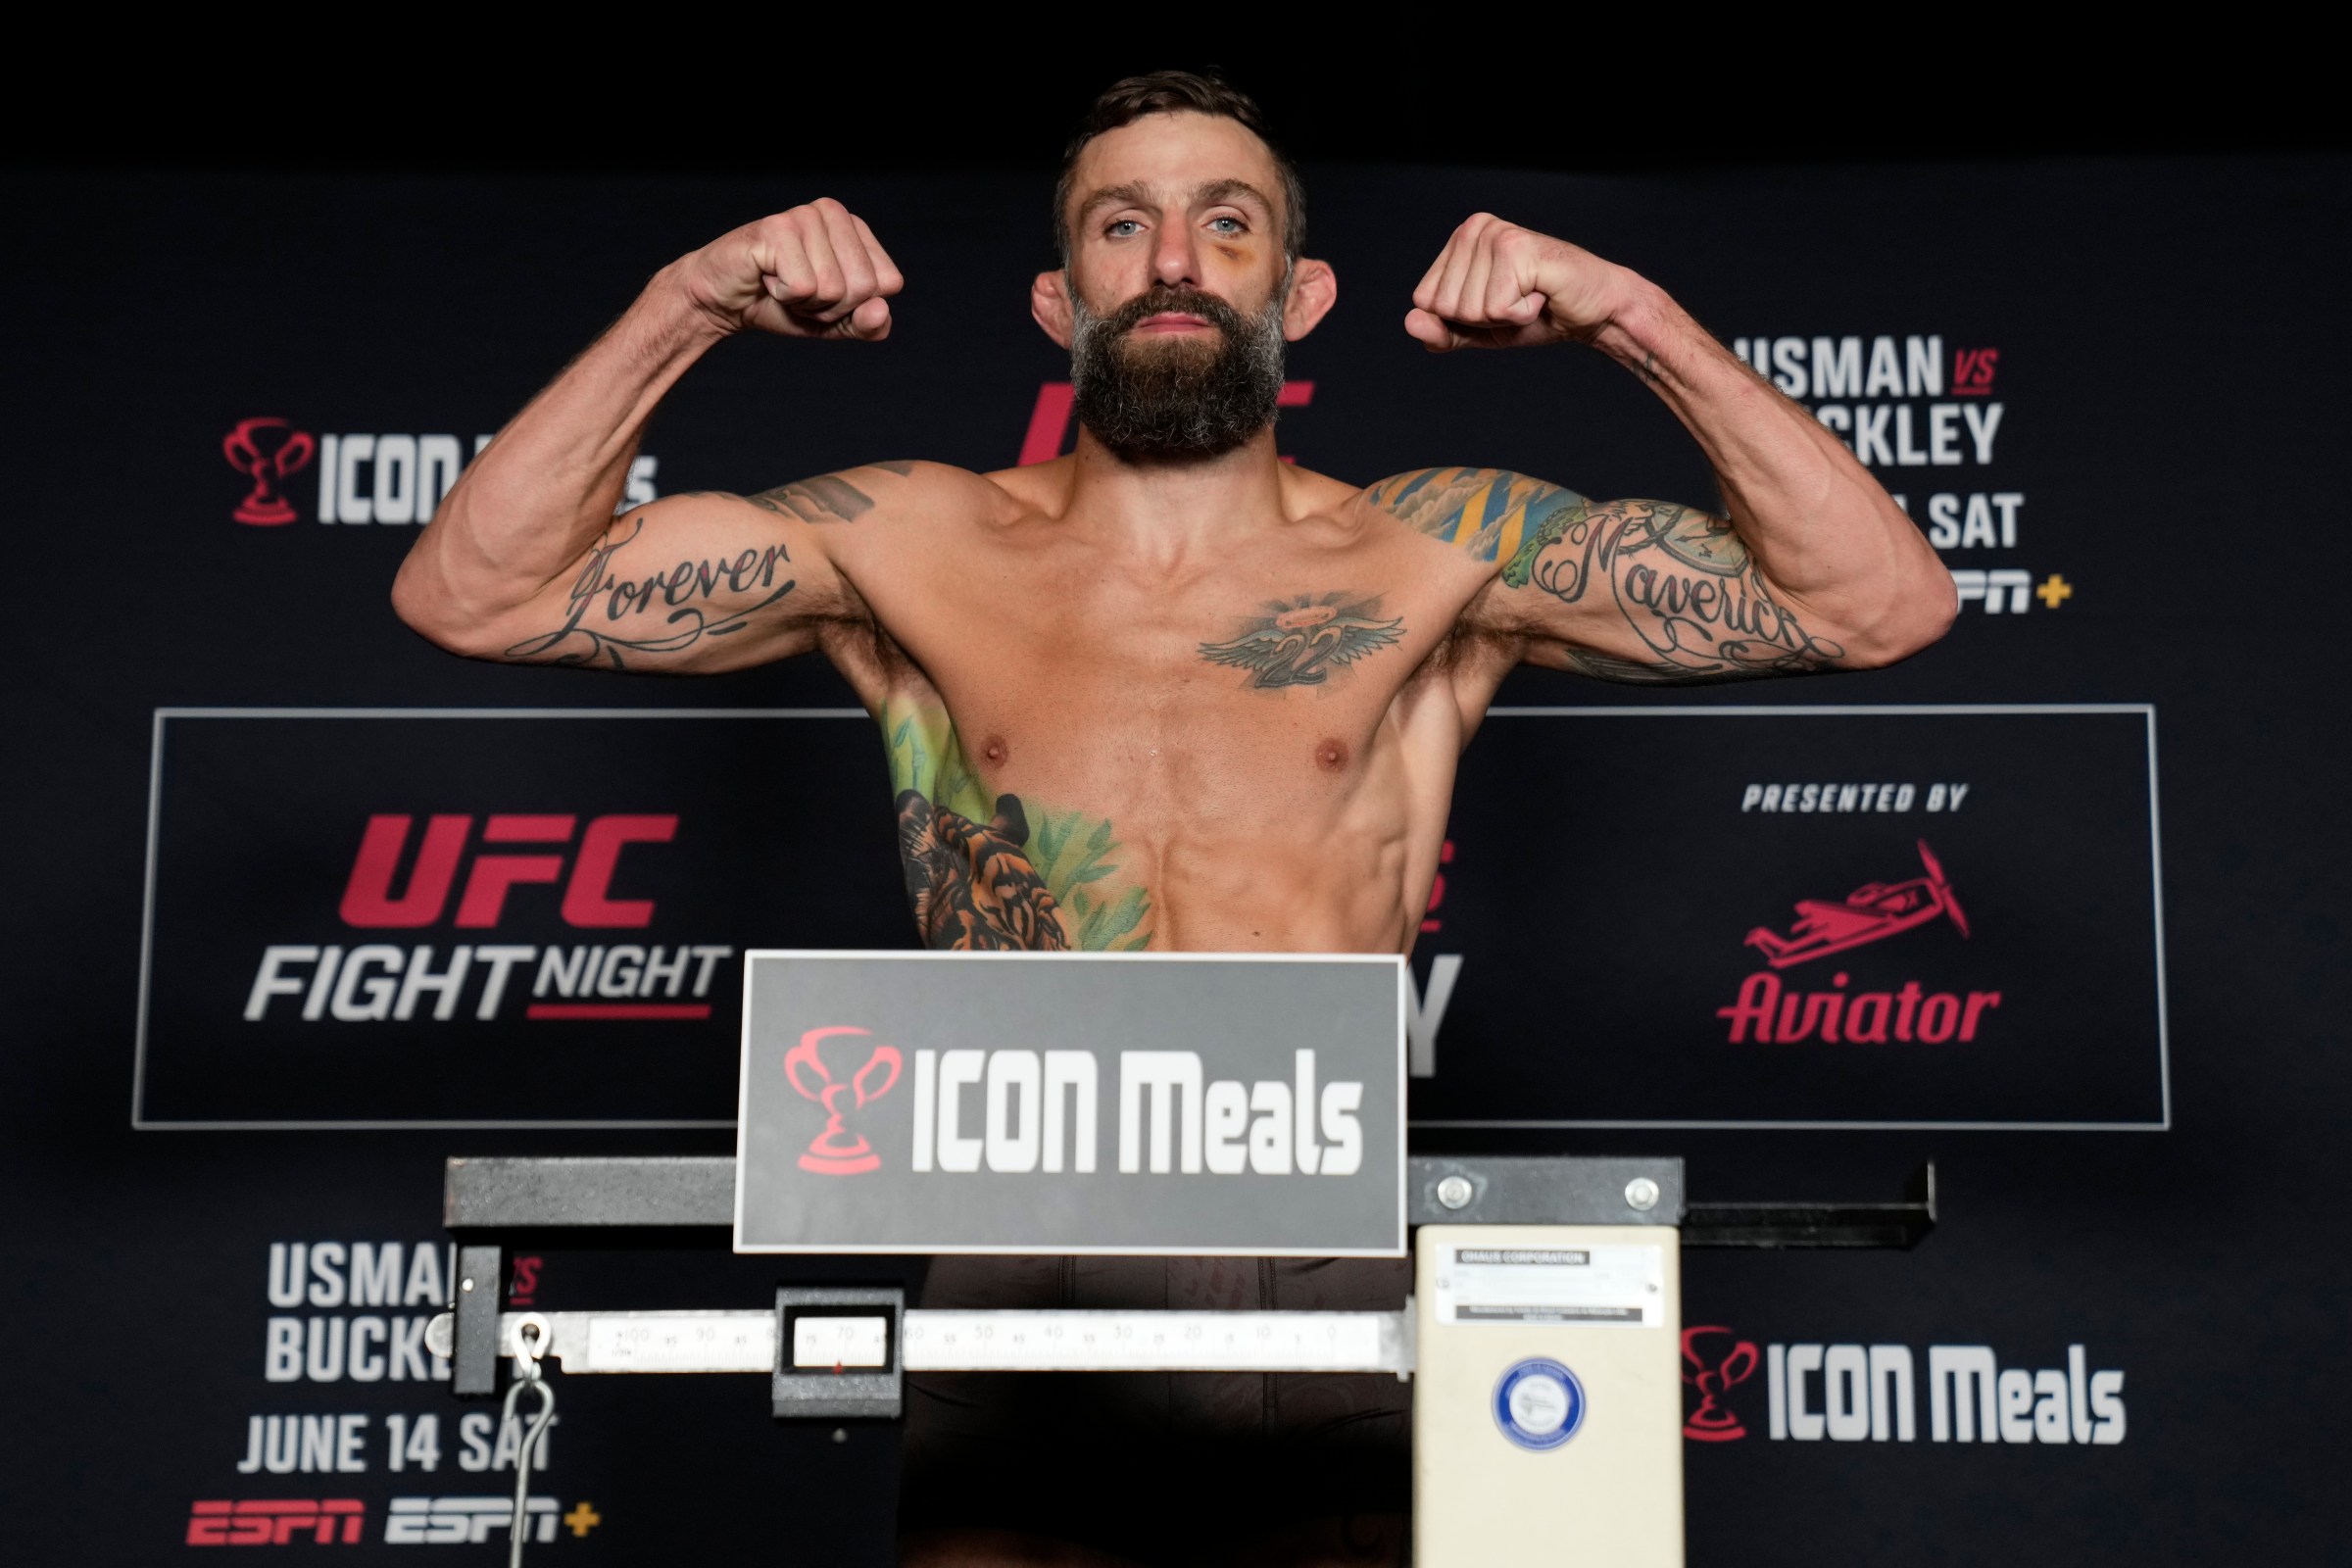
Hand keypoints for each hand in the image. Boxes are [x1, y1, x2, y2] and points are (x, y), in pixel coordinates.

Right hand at [677, 199, 903, 340]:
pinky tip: (767, 277)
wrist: (723, 302)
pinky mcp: (778, 228)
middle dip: (830, 307)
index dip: (856, 306)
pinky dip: (783, 296)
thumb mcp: (834, 324)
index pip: (889, 283)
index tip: (823, 295)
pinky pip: (803, 288)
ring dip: (804, 303)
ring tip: (782, 283)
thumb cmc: (781, 305)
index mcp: (856, 228)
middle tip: (799, 292)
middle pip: (863, 287)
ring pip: (833, 289)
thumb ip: (867, 325)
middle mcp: (834, 213)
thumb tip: (880, 310)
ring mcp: (805, 217)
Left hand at [1404, 214, 1632, 350]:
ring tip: (1530, 295)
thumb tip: (1410, 322)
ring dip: (1504, 316)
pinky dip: (1521, 314)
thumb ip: (1442, 332)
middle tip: (1517, 300)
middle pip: (1444, 306)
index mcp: (1459, 239)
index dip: (1461, 318)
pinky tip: (1540, 293)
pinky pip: (1496, 309)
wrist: (1593, 311)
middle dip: (1482, 318)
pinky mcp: (1517, 249)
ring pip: (1469, 309)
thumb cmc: (1538, 315)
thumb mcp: (1479, 331)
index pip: (1425, 300)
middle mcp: (1473, 228)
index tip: (1497, 303)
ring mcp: (1495, 235)